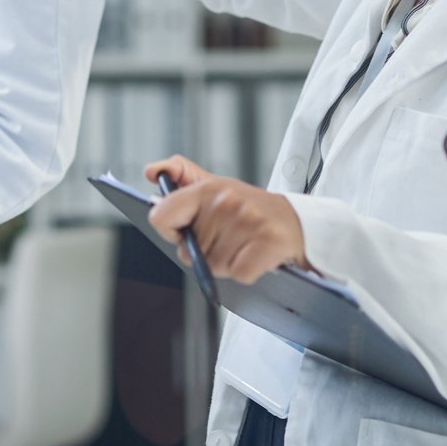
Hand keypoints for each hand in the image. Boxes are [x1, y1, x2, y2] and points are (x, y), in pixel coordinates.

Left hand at [145, 156, 308, 284]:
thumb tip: (151, 171)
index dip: (172, 232)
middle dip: (207, 253)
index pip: (161, 217)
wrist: (295, 223)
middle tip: (229, 239)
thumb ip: (180, 175)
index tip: (187, 231)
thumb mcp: (214, 185)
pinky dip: (247, 273)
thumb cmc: (248, 210)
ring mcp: (248, 221)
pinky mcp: (269, 242)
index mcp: (207, 189)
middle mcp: (226, 202)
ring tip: (244, 246)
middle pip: (189, 253)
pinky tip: (256, 257)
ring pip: (214, 267)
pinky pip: (240, 274)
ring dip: (228, 263)